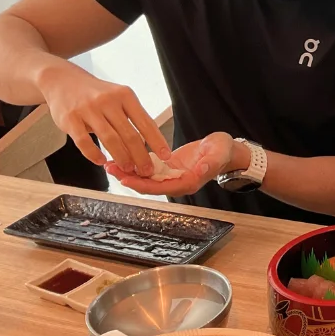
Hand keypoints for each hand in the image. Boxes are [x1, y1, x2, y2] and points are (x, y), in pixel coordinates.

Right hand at [38, 63, 169, 176]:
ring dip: (121, 157)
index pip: (146, 122)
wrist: (63, 80)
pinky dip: (94, 155)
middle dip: (141, 156)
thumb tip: (150, 142)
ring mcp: (88, 109)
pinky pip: (84, 142)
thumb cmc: (97, 94)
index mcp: (125, 95)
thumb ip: (131, 116)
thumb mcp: (119, 97)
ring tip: (128, 169)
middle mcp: (108, 101)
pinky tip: (102, 162)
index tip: (166, 155)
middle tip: (146, 170)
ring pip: (110, 139)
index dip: (157, 141)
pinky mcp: (70, 119)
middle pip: (129, 134)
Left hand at [106, 132, 238, 196]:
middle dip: (128, 178)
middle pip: (148, 185)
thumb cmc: (223, 150)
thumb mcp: (219, 153)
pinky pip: (149, 168)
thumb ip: (210, 162)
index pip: (161, 187)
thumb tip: (201, 169)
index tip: (126, 178)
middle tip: (110, 169)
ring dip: (128, 171)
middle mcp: (177, 182)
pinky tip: (122, 156)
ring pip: (146, 177)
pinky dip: (135, 163)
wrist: (224, 148)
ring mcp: (171, 176)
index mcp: (188, 182)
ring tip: (110, 163)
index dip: (142, 184)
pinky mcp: (168, 167)